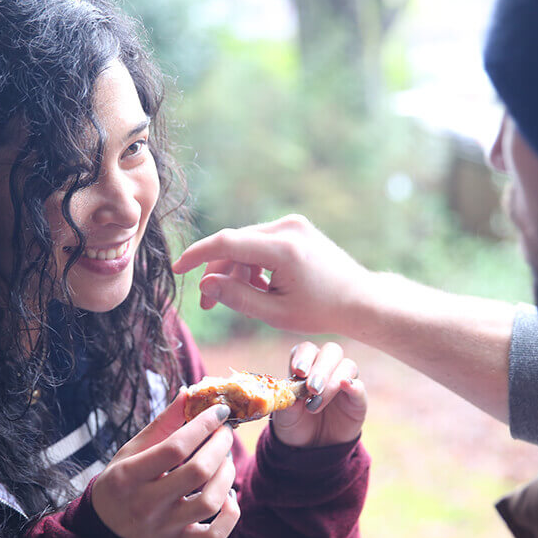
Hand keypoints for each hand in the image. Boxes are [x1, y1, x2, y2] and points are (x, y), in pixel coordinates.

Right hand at [91, 393, 239, 537]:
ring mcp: (163, 529)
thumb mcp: (132, 450)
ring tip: (226, 461)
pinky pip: (215, 536)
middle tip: (225, 433)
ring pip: (210, 502)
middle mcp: (145, 506)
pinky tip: (227, 495)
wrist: (104, 526)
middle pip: (197, 472)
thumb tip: (188, 394)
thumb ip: (162, 425)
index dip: (203, 425)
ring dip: (227, 475)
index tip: (219, 411)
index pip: (174, 448)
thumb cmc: (121, 481)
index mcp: (129, 476)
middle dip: (220, 445)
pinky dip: (230, 514)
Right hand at [172, 214, 373, 335]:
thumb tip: (205, 283)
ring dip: (234, 269)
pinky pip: (260, 241)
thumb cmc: (321, 312)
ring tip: (232, 298)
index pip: (227, 243)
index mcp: (284, 248)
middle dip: (217, 272)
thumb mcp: (276, 313)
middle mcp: (288, 227)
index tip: (177, 269)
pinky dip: (251, 262)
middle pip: (234, 244)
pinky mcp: (295, 227)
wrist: (360, 299)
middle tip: (207, 304)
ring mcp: (293, 224)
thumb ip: (237, 297)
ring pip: (245, 243)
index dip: (197, 255)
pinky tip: (257, 286)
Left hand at [272, 342, 366, 447]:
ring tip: (317, 404)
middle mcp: (326, 369)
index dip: (304, 356)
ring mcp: (344, 382)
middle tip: (312, 388)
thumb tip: (292, 396)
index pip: (307, 349)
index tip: (298, 371)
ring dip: (333, 382)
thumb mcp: (285, 417)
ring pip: (347, 366)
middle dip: (321, 368)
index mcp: (305, 366)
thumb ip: (288, 404)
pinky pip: (360, 387)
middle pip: (331, 352)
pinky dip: (354, 386)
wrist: (311, 448)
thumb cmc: (295, 424)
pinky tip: (346, 387)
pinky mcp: (357, 399)